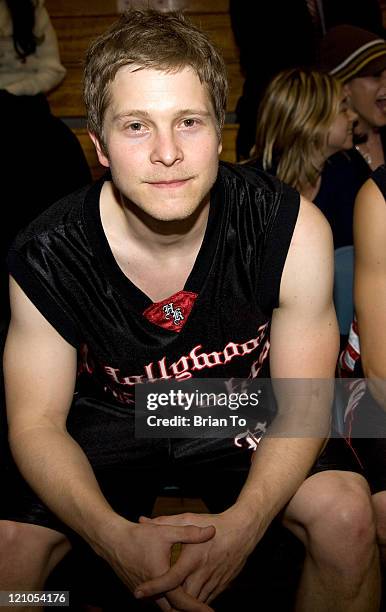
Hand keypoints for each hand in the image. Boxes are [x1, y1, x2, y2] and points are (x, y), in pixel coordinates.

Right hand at [99, 515, 215, 610]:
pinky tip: (175, 595)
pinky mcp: (137, 590)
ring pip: (163, 607)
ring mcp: (142, 594)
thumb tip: (211, 531)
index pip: (182, 601)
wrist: (111, 540)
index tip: (210, 611)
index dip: (197, 608)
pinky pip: (155, 601)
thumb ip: (189, 533)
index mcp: (160, 578)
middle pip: (173, 610)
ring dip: (176, 606)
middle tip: (203, 608)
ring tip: (192, 604)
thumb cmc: (138, 536)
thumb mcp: (166, 531)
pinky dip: (166, 601)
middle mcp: (150, 592)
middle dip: (187, 610)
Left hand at [136, 508, 260, 603]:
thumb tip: (143, 520)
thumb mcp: (189, 519)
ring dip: (181, 607)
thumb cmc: (215, 523)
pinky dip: (194, 603)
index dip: (153, 587)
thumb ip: (164, 522)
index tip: (138, 592)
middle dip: (167, 605)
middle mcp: (202, 574)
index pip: (170, 579)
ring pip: (194, 604)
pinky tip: (185, 601)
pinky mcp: (222, 586)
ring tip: (166, 605)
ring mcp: (213, 582)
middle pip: (182, 600)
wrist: (243, 531)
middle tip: (150, 603)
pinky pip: (205, 600)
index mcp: (193, 559)